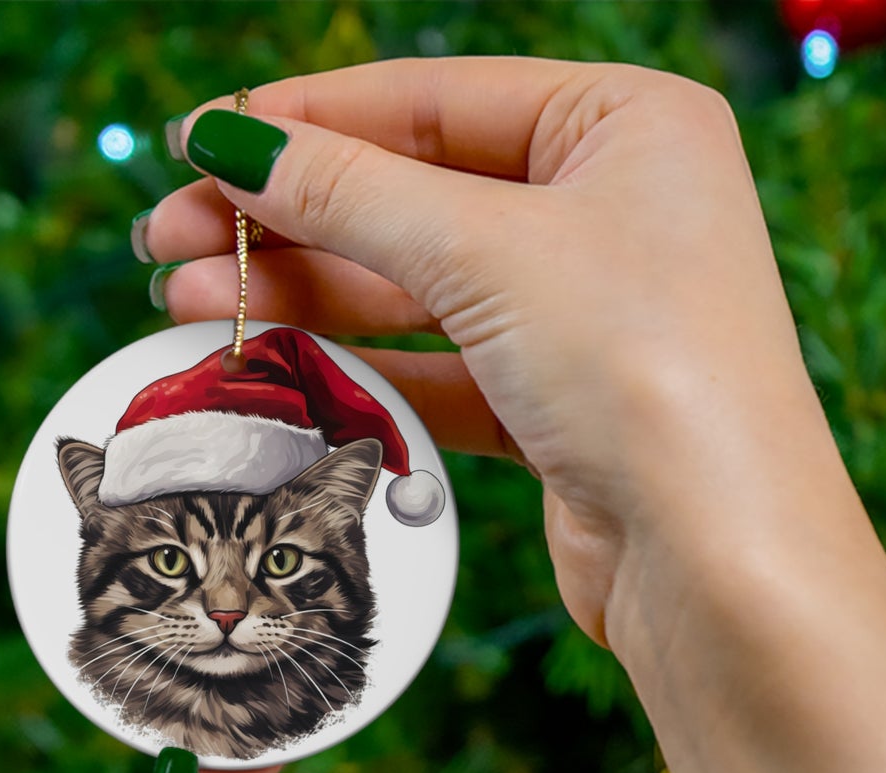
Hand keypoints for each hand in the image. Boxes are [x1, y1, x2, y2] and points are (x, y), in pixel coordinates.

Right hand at [141, 56, 834, 654]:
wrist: (717, 559)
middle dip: (288, 218)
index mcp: (628, 125)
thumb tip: (232, 142)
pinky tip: (276, 365)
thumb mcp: (486, 250)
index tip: (197, 142)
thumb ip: (351, 192)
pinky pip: (441, 368)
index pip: (435, 99)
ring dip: (306, 296)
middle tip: (168, 240)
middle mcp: (614, 210)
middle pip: (415, 194)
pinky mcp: (561, 406)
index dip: (307, 120)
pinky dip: (361, 368)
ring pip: (419, 287)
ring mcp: (588, 313)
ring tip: (189, 304)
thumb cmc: (644, 370)